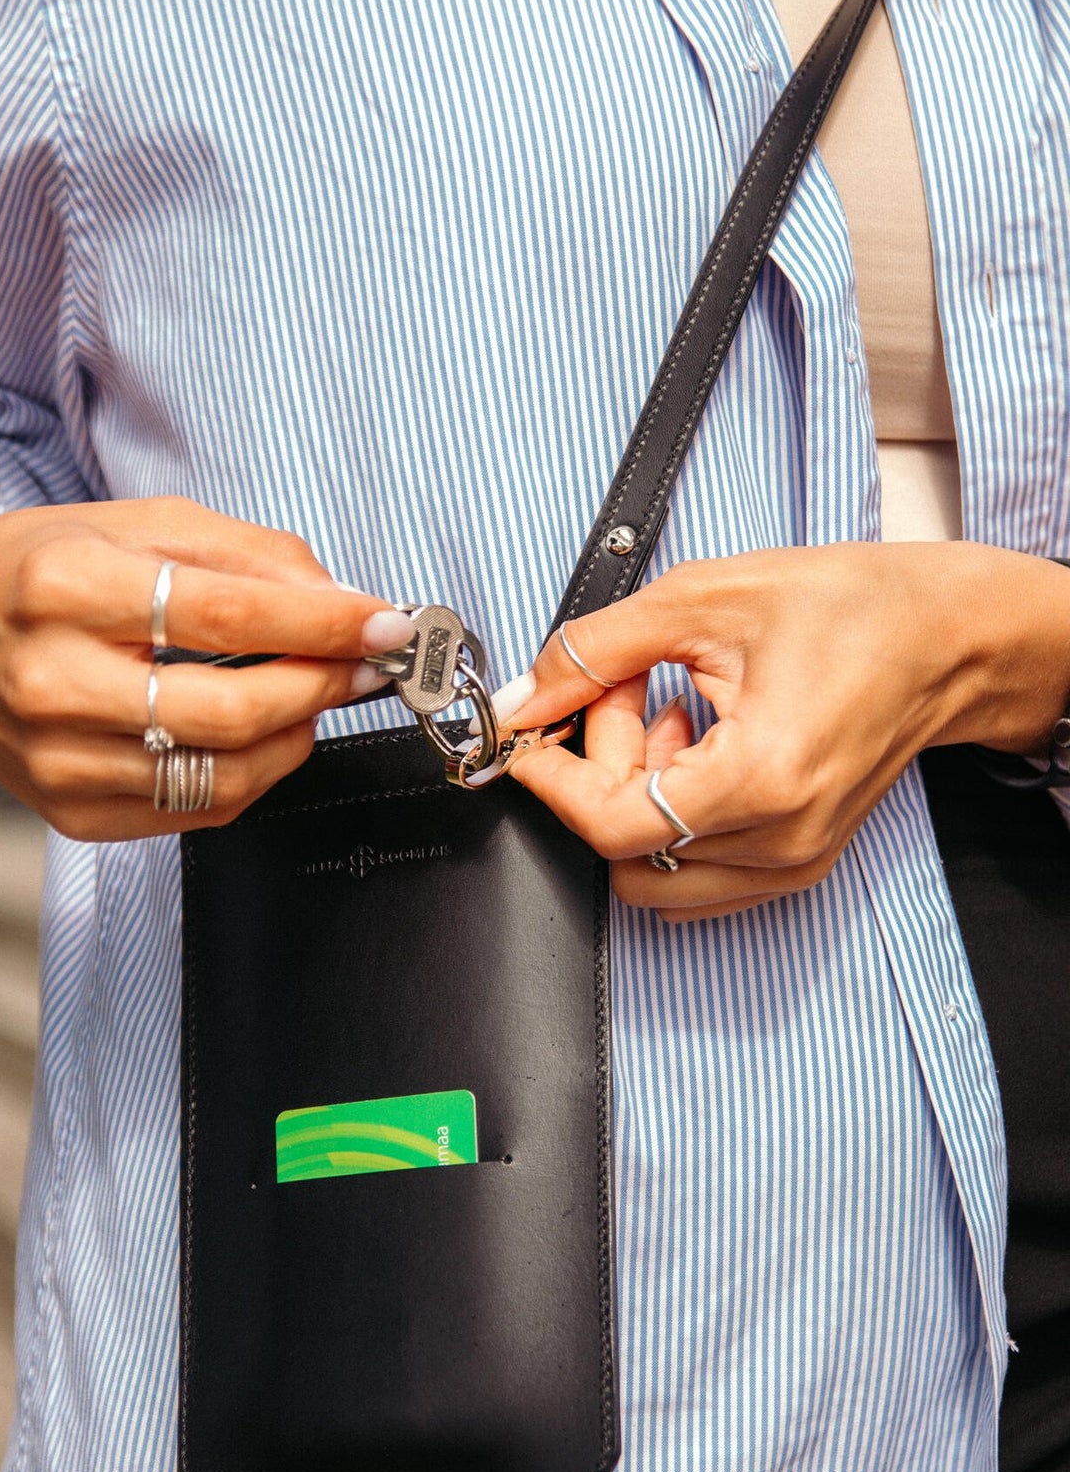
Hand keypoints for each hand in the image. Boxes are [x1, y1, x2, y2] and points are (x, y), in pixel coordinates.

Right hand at [0, 493, 414, 837]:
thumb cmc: (34, 575)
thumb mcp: (131, 523)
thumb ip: (244, 553)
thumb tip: (340, 599)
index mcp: (64, 587)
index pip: (225, 612)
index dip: (322, 623)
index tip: (383, 622)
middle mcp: (53, 682)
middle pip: (229, 709)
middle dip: (320, 687)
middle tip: (361, 664)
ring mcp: (59, 760)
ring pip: (222, 775)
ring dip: (296, 737)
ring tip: (312, 695)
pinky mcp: (72, 811)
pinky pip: (196, 810)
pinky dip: (252, 775)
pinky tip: (260, 735)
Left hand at [499, 542, 1069, 920]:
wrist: (947, 636)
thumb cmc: (853, 608)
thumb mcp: (703, 600)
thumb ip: (594, 651)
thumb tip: (525, 698)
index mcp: (763, 777)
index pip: (613, 824)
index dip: (554, 781)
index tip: (528, 739)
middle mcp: (782, 838)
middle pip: (627, 848)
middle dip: (600, 768)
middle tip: (621, 689)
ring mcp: (794, 861)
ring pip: (655, 867)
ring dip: (635, 795)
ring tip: (666, 714)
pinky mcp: (799, 863)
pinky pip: (695, 872)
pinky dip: (671, 816)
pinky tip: (695, 748)